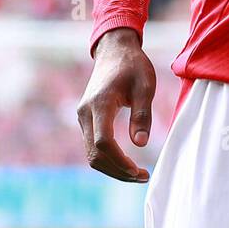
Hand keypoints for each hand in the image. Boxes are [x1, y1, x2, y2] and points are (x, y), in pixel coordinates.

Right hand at [77, 27, 155, 182]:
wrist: (114, 50)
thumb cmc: (133, 65)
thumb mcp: (145, 85)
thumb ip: (142, 114)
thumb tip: (140, 144)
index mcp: (100, 103)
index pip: (103, 142)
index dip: (120, 161)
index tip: (139, 171)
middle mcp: (85, 113)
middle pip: (95, 154)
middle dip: (118, 171)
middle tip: (142, 177)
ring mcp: (83, 117)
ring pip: (91, 154)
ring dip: (112, 168)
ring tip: (137, 174)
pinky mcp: (86, 120)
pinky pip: (92, 146)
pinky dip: (107, 159)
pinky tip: (126, 163)